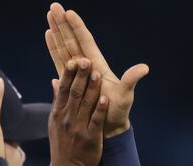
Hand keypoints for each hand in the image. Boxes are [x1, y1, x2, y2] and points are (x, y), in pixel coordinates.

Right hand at [45, 2, 147, 137]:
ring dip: (57, 31)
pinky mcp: (70, 81)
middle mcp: (87, 66)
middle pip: (73, 40)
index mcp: (98, 65)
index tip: (69, 13)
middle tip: (54, 6)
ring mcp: (77, 72)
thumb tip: (144, 68)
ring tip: (49, 15)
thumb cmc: (118, 111)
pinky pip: (59, 61)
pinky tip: (48, 36)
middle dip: (63, 24)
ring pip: (64, 47)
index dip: (78, 28)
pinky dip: (54, 48)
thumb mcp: (125, 95)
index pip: (86, 42)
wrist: (109, 127)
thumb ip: (131, 80)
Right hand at [45, 57, 108, 165]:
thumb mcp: (54, 123)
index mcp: (58, 113)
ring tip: (96, 73)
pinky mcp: (90, 138)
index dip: (68, 74)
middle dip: (80, 76)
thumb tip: (55, 81)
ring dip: (91, 88)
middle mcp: (66, 119)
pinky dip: (99, 110)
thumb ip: (57, 101)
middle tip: (85, 60)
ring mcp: (78, 128)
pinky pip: (95, 121)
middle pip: (73, 94)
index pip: (63, 90)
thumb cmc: (63, 145)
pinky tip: (104, 98)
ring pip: (84, 105)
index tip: (73, 60)